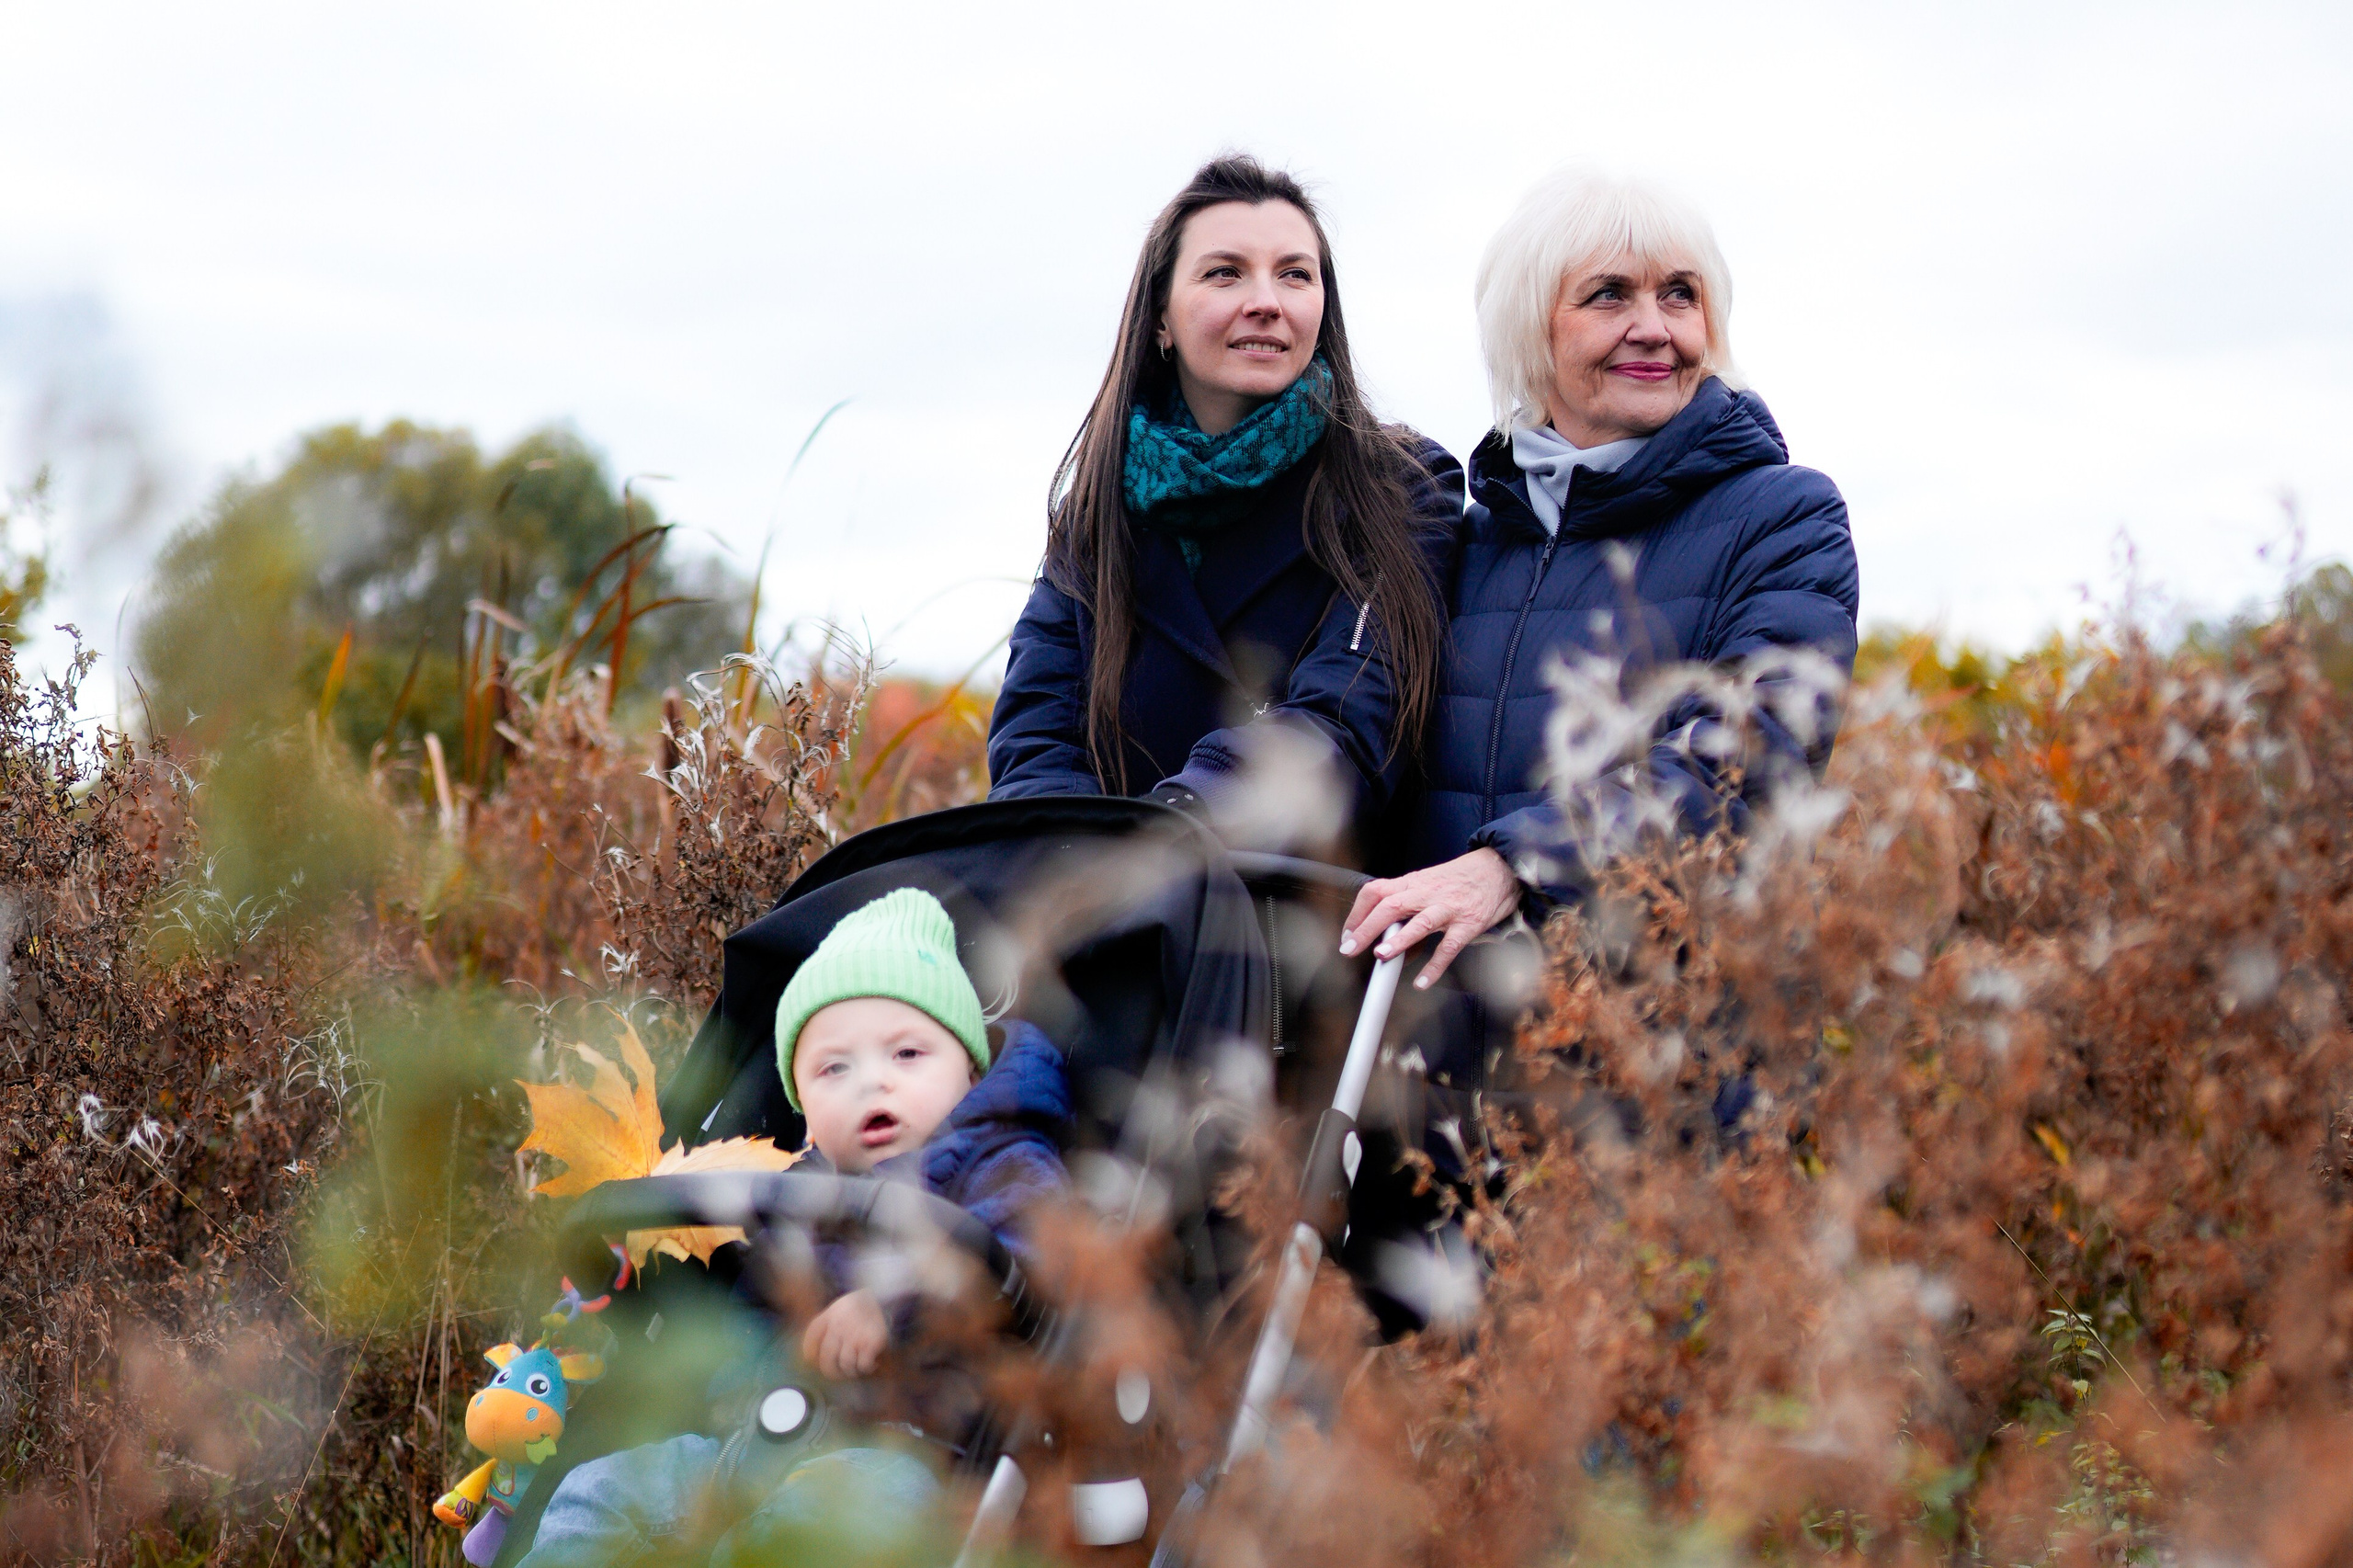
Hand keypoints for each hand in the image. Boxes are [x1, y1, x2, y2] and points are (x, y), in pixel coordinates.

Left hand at [801, 1288, 888, 1379]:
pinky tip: (872, 1364)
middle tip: (839, 1374)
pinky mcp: (871, 1342)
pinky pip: (863, 1365)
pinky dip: (867, 1368)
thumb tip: (814, 1353)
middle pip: (827, 1359)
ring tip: (857, 1368)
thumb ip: (827, 1324)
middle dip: (832, 1371)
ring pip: (846, 1365)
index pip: (811, 1340)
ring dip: (851, 1371)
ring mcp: (855, 1335)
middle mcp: (839, 1326)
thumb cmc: (862, 1306)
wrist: (888, 1296)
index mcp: (829, 1316)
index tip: (814, 1363)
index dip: (810, 1355)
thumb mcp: (840, 1307)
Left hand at [1338, 849, 1520, 989]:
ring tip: (1382, 955)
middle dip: (1366, 927)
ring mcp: (1448, 908)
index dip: (1357, 912)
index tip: (1347, 934)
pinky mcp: (1469, 923)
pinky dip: (1436, 965)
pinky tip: (1422, 982)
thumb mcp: (1431, 888)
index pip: (1376, 891)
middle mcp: (1427, 893)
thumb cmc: (1462, 879)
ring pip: (1420, 922)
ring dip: (1399, 940)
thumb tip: (1396, 948)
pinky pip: (1450, 947)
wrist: (1500, 868)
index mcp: (1413, 883)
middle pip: (1390, 905)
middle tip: (1349, 948)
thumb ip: (1411, 915)